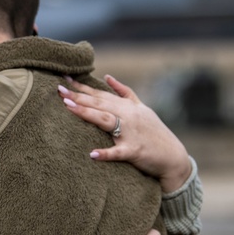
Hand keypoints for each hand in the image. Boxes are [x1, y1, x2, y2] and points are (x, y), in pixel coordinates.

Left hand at [58, 74, 191, 192]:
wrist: (174, 158)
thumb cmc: (155, 134)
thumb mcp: (142, 109)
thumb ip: (125, 93)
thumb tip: (108, 76)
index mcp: (127, 107)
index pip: (100, 94)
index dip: (82, 87)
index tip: (64, 79)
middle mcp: (129, 116)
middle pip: (99, 104)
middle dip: (78, 96)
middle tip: (59, 90)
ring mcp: (132, 133)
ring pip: (106, 120)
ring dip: (87, 113)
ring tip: (68, 107)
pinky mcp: (135, 151)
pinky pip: (119, 152)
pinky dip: (106, 153)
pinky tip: (92, 154)